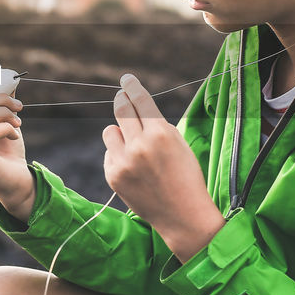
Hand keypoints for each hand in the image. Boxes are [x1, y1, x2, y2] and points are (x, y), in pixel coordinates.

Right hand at [0, 75, 34, 220]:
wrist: (17, 179)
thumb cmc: (8, 148)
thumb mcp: (4, 119)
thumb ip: (1, 99)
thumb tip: (8, 77)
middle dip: (1, 99)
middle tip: (19, 106)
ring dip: (6, 114)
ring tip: (18, 121)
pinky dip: (7, 127)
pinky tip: (14, 133)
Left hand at [102, 74, 223, 261]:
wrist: (182, 215)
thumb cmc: (185, 177)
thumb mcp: (179, 144)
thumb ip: (158, 125)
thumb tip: (136, 106)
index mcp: (161, 134)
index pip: (140, 101)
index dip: (132, 87)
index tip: (126, 79)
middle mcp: (140, 145)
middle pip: (122, 110)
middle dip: (122, 100)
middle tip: (121, 97)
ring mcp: (124, 161)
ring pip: (110, 131)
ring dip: (119, 133)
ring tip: (133, 146)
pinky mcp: (113, 176)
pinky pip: (109, 153)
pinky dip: (118, 156)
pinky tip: (134, 169)